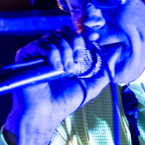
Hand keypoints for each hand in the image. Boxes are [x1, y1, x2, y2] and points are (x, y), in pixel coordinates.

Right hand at [4, 26, 120, 144]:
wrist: (46, 113)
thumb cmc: (66, 102)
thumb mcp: (91, 85)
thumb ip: (105, 68)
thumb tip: (118, 50)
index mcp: (68, 56)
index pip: (77, 36)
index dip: (85, 36)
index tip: (93, 40)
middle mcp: (54, 52)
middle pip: (66, 32)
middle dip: (76, 44)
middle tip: (77, 61)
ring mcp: (40, 53)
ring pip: (55, 37)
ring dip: (65, 52)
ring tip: (65, 70)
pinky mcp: (26, 55)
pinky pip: (42, 43)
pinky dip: (52, 53)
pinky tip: (55, 67)